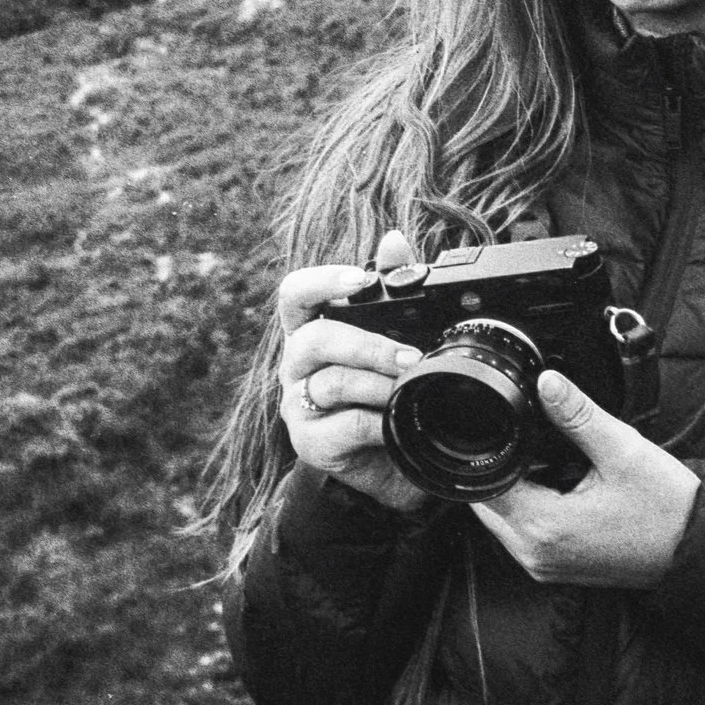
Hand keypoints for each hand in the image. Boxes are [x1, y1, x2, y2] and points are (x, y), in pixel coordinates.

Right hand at [275, 229, 429, 512]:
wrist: (401, 464)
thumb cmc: (390, 393)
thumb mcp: (395, 339)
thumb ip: (391, 290)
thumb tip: (393, 240)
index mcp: (312, 331)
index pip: (294, 294)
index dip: (321, 281)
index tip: (362, 279)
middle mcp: (297, 366)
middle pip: (313, 339)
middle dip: (367, 345)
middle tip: (410, 356)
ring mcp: (298, 404)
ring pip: (329, 383)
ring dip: (376, 384)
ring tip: (410, 388)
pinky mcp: (310, 443)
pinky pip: (340, 426)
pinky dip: (374, 423)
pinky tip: (396, 423)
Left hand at [471, 369, 698, 586]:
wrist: (699, 550)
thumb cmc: (667, 510)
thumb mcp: (621, 450)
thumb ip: (577, 415)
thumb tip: (546, 383)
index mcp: (543, 526)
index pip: (486, 483)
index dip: (493, 450)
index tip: (510, 428)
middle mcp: (535, 553)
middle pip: (487, 502)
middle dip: (504, 468)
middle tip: (538, 444)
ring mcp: (544, 565)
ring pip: (503, 517)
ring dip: (516, 488)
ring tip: (554, 464)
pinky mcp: (557, 567)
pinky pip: (524, 532)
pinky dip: (532, 507)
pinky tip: (561, 487)